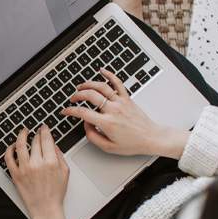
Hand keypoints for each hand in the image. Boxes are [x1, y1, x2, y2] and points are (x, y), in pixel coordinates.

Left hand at [5, 125, 71, 218]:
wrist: (45, 208)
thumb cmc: (55, 192)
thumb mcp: (65, 172)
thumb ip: (59, 155)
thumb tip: (52, 143)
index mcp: (50, 162)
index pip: (46, 139)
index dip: (45, 130)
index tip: (44, 127)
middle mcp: (37, 164)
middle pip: (35, 141)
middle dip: (36, 133)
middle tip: (37, 131)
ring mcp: (24, 169)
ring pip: (20, 145)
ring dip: (22, 135)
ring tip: (24, 131)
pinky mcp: (15, 174)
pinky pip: (8, 158)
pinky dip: (9, 149)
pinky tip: (13, 145)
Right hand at [62, 69, 189, 158]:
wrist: (151, 138)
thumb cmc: (133, 143)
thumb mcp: (109, 147)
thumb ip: (93, 136)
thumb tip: (86, 125)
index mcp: (107, 123)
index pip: (83, 113)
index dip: (70, 111)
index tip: (65, 111)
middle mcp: (113, 110)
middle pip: (90, 95)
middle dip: (77, 95)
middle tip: (73, 99)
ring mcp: (121, 102)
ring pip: (101, 87)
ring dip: (88, 84)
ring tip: (81, 87)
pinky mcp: (127, 98)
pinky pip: (118, 83)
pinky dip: (109, 74)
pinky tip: (102, 70)